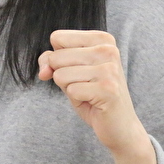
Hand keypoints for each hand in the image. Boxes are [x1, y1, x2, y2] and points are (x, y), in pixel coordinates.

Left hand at [38, 30, 155, 163]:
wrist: (120, 125)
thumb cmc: (92, 93)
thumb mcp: (68, 70)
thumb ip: (50, 61)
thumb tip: (43, 71)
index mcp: (101, 39)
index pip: (57, 38)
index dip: (58, 57)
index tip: (77, 69)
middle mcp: (108, 50)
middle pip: (56, 57)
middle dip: (62, 75)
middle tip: (84, 84)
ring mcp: (110, 69)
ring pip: (60, 74)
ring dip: (69, 88)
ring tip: (89, 92)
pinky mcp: (108, 89)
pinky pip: (71, 90)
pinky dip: (77, 99)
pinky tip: (93, 101)